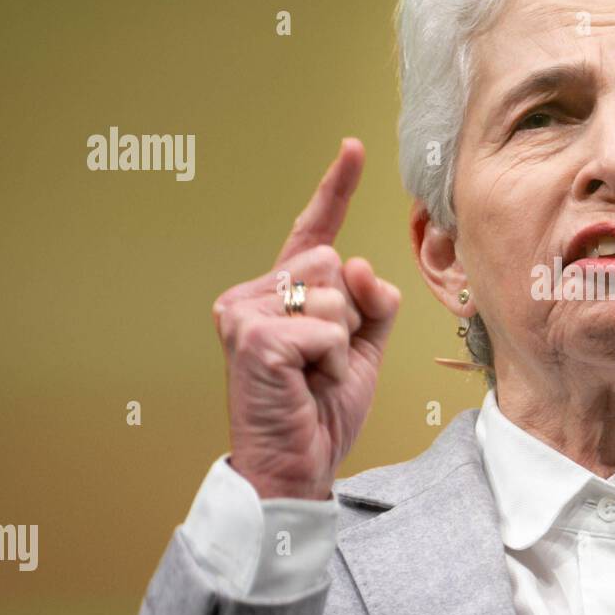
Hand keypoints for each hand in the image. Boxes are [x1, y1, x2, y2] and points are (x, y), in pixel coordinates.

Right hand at [211, 138, 401, 499]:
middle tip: (324, 362)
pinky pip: (326, 328)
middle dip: (349, 316)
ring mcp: (244, 313)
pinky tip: (305, 383)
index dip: (334, 188)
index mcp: (279, 294)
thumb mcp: (362, 349)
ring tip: (313, 374)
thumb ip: (371, 303)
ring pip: (332, 293)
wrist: (297, 467)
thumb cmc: (322, 411)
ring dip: (341, 341)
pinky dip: (332, 360)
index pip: (313, 232)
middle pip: (333, 262)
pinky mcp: (252, 338)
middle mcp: (251, 294)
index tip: (352, 147)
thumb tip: (359, 262)